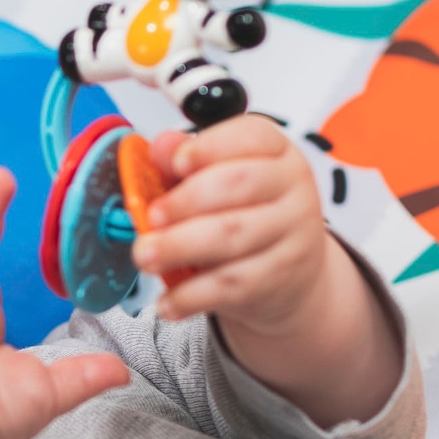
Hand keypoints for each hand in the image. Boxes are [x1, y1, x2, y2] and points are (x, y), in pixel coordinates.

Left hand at [130, 116, 328, 332]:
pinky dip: (192, 295)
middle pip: (238, 184)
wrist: (290, 271)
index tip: (176, 163)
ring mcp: (292, 233)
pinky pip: (232, 285)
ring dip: (180, 247)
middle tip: (151, 217)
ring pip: (233, 237)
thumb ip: (187, 159)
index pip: (251, 137)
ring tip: (146, 255)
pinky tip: (167, 301)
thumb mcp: (218, 176)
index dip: (210, 147)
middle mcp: (291, 187)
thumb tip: (161, 146)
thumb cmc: (245, 212)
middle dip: (186, 201)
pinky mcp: (281, 276)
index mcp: (276, 151)